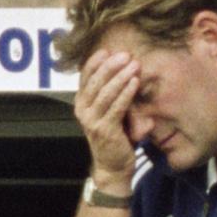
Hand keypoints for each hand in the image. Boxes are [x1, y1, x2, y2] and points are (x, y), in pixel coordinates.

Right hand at [72, 47, 142, 175]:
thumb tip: (125, 67)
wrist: (113, 165)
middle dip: (110, 66)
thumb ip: (111, 93)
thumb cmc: (115, 135)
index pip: (85, 77)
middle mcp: (82, 111)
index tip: (108, 50)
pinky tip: (134, 82)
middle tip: (125, 55)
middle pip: (95, 82)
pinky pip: (116, 107)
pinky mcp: (105, 130)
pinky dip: (126, 93)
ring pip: (105, 93)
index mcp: (81, 103)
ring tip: (133, 65)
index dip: (95, 63)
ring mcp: (92, 121)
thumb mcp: (109, 110)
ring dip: (120, 77)